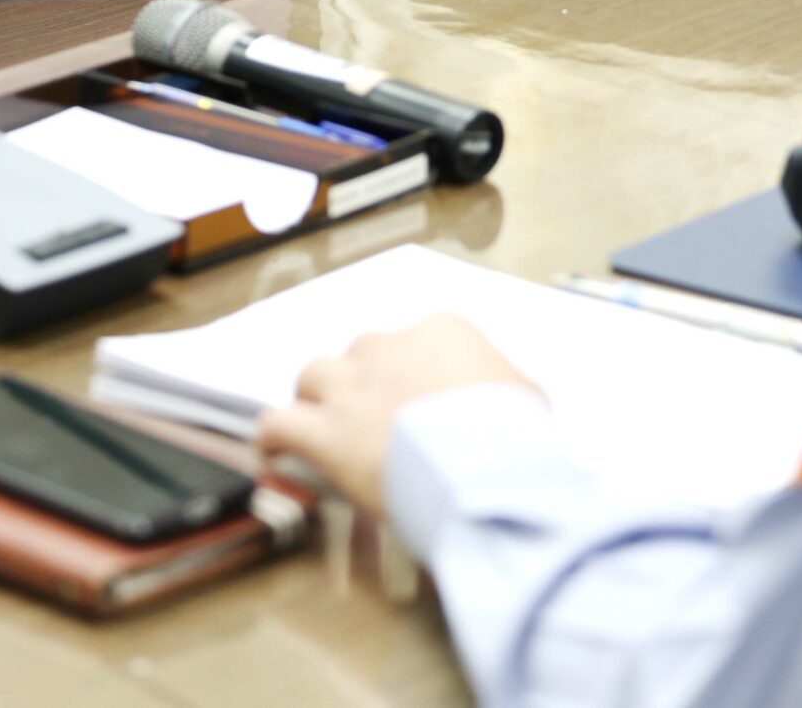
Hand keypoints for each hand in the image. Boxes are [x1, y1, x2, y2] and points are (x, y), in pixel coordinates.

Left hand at [256, 315, 536, 517]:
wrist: (485, 470)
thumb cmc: (514, 436)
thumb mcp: (528, 397)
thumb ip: (505, 385)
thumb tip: (508, 397)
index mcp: (441, 331)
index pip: (416, 342)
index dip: (413, 375)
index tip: (420, 403)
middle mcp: (389, 348)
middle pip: (363, 356)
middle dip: (366, 384)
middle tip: (379, 421)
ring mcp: (352, 386)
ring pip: (314, 376)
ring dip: (317, 399)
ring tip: (323, 425)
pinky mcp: (324, 430)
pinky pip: (278, 423)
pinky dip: (273, 436)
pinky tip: (274, 450)